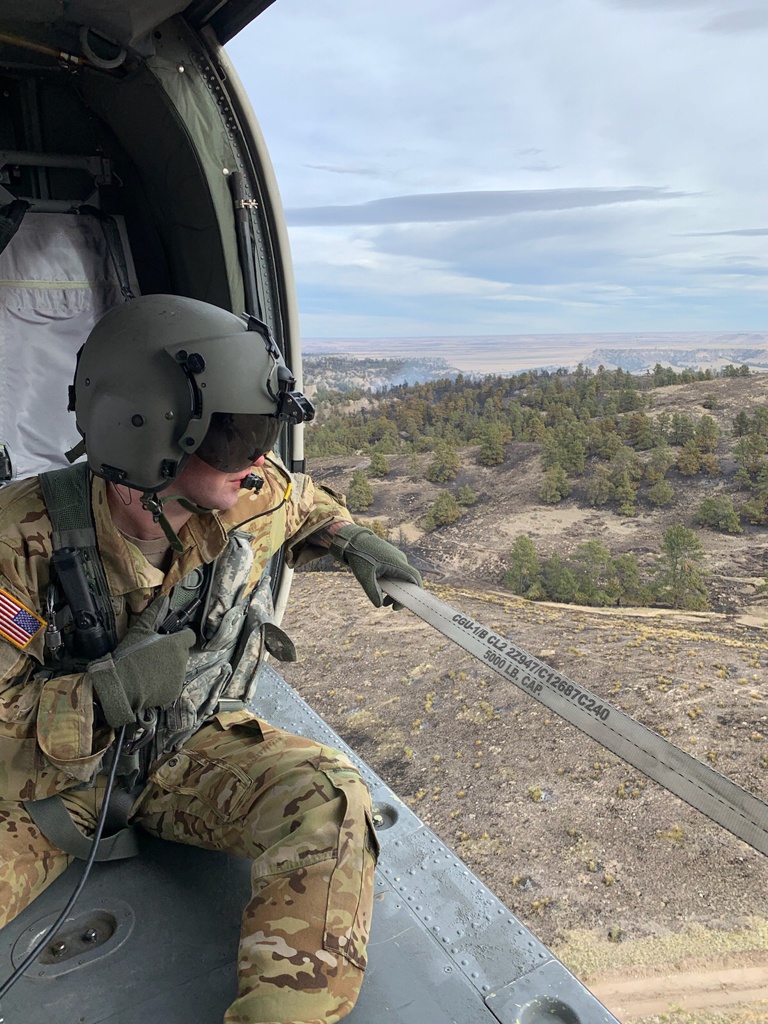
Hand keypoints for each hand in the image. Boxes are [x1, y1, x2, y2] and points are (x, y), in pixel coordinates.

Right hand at [87, 596, 194, 727]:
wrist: (121, 685)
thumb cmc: (130, 655)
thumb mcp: (140, 630)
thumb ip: (154, 613)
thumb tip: (163, 598)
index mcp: (177, 645)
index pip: (189, 636)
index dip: (181, 634)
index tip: (169, 637)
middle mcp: (182, 661)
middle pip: (182, 652)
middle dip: (172, 651)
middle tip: (154, 653)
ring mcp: (179, 678)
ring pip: (178, 668)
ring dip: (169, 666)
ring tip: (149, 667)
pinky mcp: (173, 692)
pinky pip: (172, 683)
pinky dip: (165, 682)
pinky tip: (150, 680)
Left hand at [329, 524, 422, 608]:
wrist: (353, 540)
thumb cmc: (359, 557)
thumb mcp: (364, 577)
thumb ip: (373, 592)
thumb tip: (379, 605)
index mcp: (396, 562)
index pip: (414, 577)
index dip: (414, 592)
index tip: (404, 603)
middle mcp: (399, 559)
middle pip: (407, 580)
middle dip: (399, 595)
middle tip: (389, 606)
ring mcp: (395, 557)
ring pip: (400, 577)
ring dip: (394, 589)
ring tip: (382, 600)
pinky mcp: (390, 557)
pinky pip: (395, 572)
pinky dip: (390, 582)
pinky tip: (380, 588)